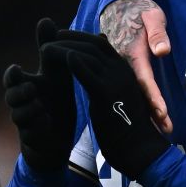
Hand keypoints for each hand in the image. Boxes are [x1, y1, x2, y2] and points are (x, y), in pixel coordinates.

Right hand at [3, 18, 76, 171]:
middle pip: (10, 95)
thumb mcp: (57, 72)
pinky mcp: (32, 137)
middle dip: (16, 91)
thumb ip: (51, 48)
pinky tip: (46, 120)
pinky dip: (37, 125)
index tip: (18, 67)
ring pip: (17, 114)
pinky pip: (28, 132)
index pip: (14, 77)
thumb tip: (45, 19)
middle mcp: (23, 102)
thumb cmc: (57, 98)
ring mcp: (25, 120)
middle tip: (31, 86)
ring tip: (40, 104)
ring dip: (28, 108)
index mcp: (29, 85)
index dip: (13, 73)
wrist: (61, 135)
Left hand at [50, 30, 168, 180]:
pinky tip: (58, 58)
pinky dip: (72, 61)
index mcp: (125, 72)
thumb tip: (94, 78)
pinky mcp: (106, 93)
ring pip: (86, 54)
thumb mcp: (118, 100)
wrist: (139, 149)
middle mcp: (122, 71)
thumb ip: (107, 85)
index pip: (101, 44)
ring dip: (64, 48)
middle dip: (69, 39)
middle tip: (48, 39)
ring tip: (46, 49)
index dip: (79, 38)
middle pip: (93, 44)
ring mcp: (116, 80)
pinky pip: (86, 71)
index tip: (61, 37)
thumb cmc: (126, 128)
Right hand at [99, 0, 172, 132]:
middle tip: (166, 130)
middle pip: (137, 93)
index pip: (144, 80)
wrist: (118, 4)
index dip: (152, 98)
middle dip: (151, 113)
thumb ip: (157, 33)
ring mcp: (120, 67)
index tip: (162, 114)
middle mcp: (123, 64)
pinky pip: (129, 86)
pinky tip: (146, 115)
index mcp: (132, 53)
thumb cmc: (139, 10)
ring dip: (145, 111)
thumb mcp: (153, 15)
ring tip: (159, 129)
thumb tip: (163, 51)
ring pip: (132, 92)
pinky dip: (138, 100)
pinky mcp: (120, 68)